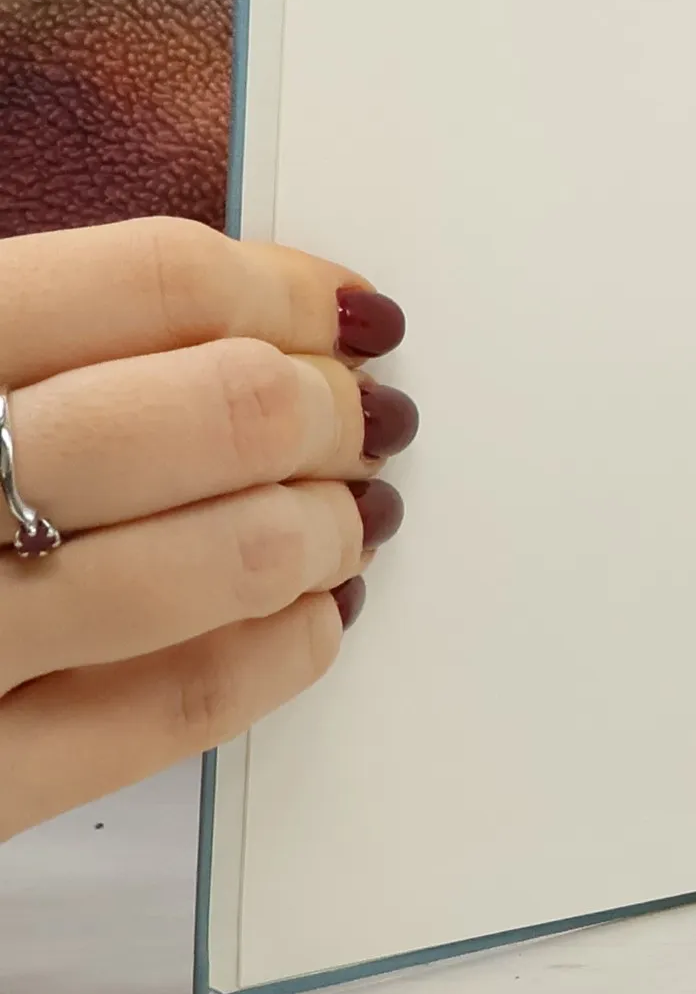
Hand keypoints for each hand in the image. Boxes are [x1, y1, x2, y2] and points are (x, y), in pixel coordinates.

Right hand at [0, 218, 415, 837]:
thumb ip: (27, 328)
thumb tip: (235, 304)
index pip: (150, 279)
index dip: (284, 287)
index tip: (345, 309)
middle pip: (214, 409)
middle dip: (323, 409)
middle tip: (364, 416)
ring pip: (214, 560)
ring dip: (324, 525)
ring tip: (354, 512)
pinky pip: (167, 714)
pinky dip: (275, 657)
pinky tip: (316, 618)